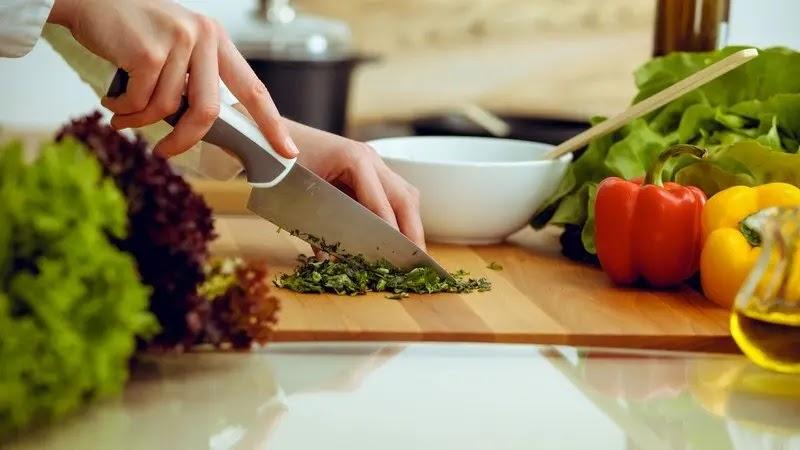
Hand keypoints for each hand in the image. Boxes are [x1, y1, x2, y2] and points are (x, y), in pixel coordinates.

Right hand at [48, 0, 298, 158]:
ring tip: (122, 110)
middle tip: (165, 151)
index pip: (253, 88)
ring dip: (138, 119)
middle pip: (208, 111)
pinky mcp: (147, 52)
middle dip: (185, 139)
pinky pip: (139, 102)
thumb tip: (203, 127)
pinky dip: (122, 109)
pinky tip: (111, 97)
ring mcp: (177, 42)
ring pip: (166, 108)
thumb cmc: (133, 29)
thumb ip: (195, 80)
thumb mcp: (177, 47)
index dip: (270, 124)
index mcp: (216, 40)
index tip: (286, 150)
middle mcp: (203, 37)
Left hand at [283, 120, 425, 249]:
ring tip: (411, 252)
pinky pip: (391, 194)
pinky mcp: (367, 171)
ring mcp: (371, 162)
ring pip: (404, 194)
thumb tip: (331, 260)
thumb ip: (317, 224)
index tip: (398, 255)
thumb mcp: (298, 194)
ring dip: (410, 223)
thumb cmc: (280, 162)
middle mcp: (370, 158)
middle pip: (405, 196)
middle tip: (417, 260)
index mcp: (354, 159)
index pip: (382, 201)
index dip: (391, 230)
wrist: (270, 137)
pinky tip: (396, 238)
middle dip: (412, 230)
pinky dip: (397, 217)